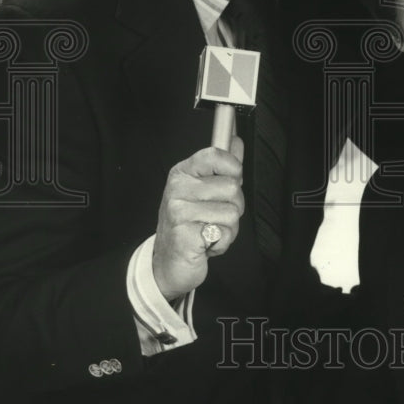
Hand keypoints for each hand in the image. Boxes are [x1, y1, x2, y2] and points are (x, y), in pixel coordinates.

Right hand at [153, 137, 243, 300]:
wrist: (167, 261)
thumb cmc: (188, 224)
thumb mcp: (203, 190)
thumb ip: (222, 166)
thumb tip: (235, 141)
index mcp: (183, 173)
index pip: (215, 154)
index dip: (233, 167)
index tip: (232, 178)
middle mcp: (178, 189)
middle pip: (231, 187)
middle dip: (234, 206)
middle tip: (215, 215)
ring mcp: (179, 211)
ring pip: (232, 212)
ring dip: (228, 227)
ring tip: (210, 229)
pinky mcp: (185, 235)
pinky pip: (225, 233)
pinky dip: (223, 242)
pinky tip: (207, 242)